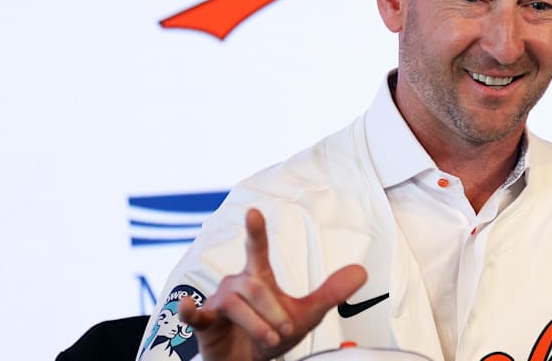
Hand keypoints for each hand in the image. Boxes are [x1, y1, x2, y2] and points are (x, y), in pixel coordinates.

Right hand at [179, 208, 366, 360]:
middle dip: (273, 311)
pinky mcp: (206, 322)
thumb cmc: (271, 332)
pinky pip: (196, 314)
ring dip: (258, 326)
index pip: (257, 249)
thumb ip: (330, 293)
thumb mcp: (305, 314)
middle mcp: (237, 283)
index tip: (253, 212)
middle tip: (285, 330)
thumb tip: (361, 272)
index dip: (256, 231)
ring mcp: (219, 301)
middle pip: (255, 287)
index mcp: (258, 277)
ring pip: (238, 305)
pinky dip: (192, 310)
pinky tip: (190, 307)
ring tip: (270, 340)